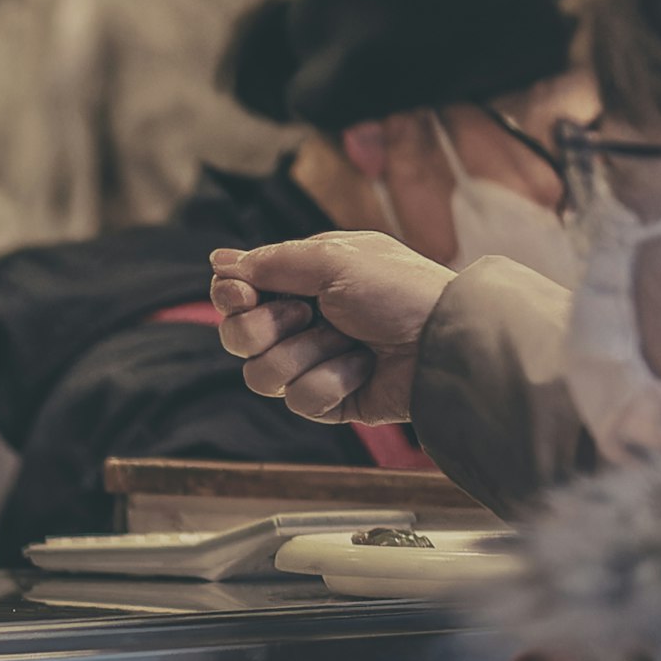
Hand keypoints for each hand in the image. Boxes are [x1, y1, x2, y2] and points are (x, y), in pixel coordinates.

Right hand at [210, 232, 456, 424]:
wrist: (442, 341)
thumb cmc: (398, 290)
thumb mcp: (333, 259)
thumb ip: (271, 261)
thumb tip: (218, 261)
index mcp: (301, 280)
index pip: (237, 293)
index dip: (231, 297)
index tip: (244, 294)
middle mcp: (302, 321)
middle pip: (237, 337)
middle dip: (267, 328)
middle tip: (309, 315)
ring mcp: (312, 363)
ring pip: (261, 374)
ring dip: (306, 355)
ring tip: (349, 342)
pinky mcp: (328, 401)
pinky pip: (299, 400)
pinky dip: (333, 382)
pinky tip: (364, 369)